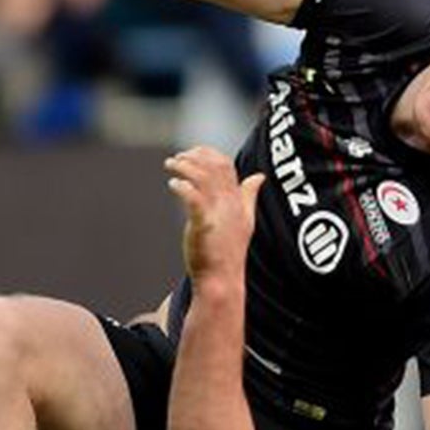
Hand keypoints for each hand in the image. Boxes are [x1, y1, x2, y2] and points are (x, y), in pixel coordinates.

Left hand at [166, 147, 262, 281]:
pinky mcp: (204, 225)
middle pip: (214, 167)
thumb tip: (259, 177)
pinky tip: (173, 184)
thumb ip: (249, 195)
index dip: (209, 153)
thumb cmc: (228, 250)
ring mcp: (218, 214)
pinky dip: (182, 186)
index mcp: (238, 200)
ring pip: (203, 178)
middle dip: (194, 156)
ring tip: (170, 165)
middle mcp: (230, 204)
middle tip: (177, 158)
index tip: (193, 151)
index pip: (227, 165)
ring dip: (184, 166)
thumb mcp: (244, 219)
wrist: (222, 279)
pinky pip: (193, 198)